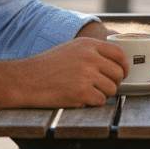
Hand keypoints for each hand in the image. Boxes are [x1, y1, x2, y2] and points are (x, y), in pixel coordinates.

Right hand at [4, 38, 127, 107]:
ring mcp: (86, 75)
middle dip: (114, 83)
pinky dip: (92, 103)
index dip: (124, 66)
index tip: (122, 74)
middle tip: (102, 87)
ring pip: (111, 89)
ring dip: (102, 94)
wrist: (25, 80)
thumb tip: (115, 64)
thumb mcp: (71, 49)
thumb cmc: (47, 66)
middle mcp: (90, 57)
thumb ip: (92, 52)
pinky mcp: (81, 93)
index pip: (119, 54)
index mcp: (88, 45)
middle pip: (118, 74)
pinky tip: (79, 98)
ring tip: (86, 92)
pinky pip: (100, 101)